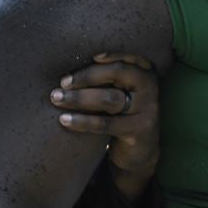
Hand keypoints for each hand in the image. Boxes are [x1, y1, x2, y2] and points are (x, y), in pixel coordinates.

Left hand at [50, 53, 158, 199]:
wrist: (141, 152)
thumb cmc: (122, 115)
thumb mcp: (121, 93)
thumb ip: (107, 79)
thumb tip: (70, 68)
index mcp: (145, 72)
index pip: (127, 56)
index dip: (106, 55)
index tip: (82, 57)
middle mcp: (150, 87)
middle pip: (118, 72)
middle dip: (86, 76)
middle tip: (62, 83)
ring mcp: (147, 110)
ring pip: (109, 98)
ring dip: (79, 98)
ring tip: (57, 99)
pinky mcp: (139, 131)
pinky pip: (106, 124)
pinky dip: (83, 121)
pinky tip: (65, 119)